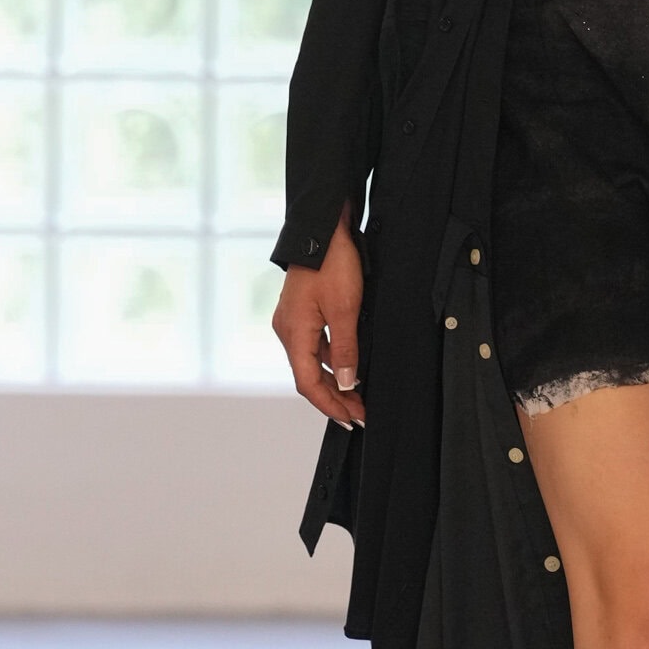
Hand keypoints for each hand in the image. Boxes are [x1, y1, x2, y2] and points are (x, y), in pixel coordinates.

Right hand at [272, 205, 365, 426]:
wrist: (323, 229)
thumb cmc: (332, 264)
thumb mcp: (346, 310)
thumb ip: (346, 349)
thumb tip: (347, 382)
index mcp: (294, 333)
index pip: (308, 383)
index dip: (330, 405)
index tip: (352, 419)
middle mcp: (288, 330)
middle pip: (309, 375)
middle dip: (335, 397)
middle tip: (360, 413)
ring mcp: (294, 321)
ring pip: (313, 361)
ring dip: (335, 380)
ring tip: (359, 396)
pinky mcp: (302, 312)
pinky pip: (316, 345)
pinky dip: (332, 360)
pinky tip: (350, 366)